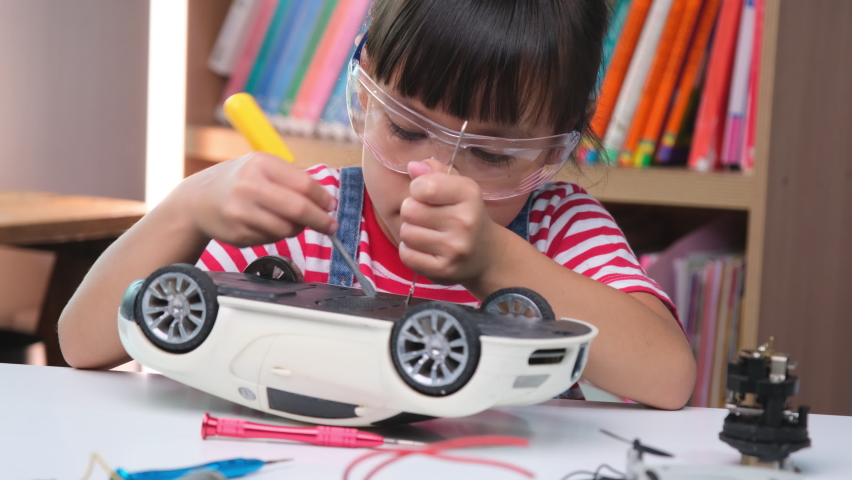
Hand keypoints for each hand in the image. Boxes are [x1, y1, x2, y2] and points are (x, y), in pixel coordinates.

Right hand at [179, 153, 337, 246]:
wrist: (197, 200)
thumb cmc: (239, 181)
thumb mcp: (261, 167)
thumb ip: (291, 180)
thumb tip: (325, 202)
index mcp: (260, 164)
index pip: (303, 183)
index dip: (322, 198)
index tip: (331, 206)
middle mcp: (249, 186)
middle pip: (298, 208)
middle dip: (321, 220)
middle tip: (331, 226)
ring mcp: (242, 212)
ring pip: (287, 228)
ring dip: (297, 228)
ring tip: (292, 222)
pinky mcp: (238, 233)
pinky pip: (271, 239)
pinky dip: (277, 234)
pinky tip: (266, 224)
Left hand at [399, 158, 499, 284]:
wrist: (487, 256)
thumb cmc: (466, 215)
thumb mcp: (459, 188)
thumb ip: (435, 172)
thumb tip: (413, 166)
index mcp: (468, 194)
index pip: (423, 186)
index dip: (417, 189)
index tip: (426, 194)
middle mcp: (465, 221)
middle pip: (409, 210)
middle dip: (412, 211)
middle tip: (427, 217)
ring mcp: (454, 249)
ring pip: (406, 233)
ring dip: (411, 232)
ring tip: (428, 234)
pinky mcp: (443, 271)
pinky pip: (407, 255)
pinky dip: (410, 251)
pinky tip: (426, 249)